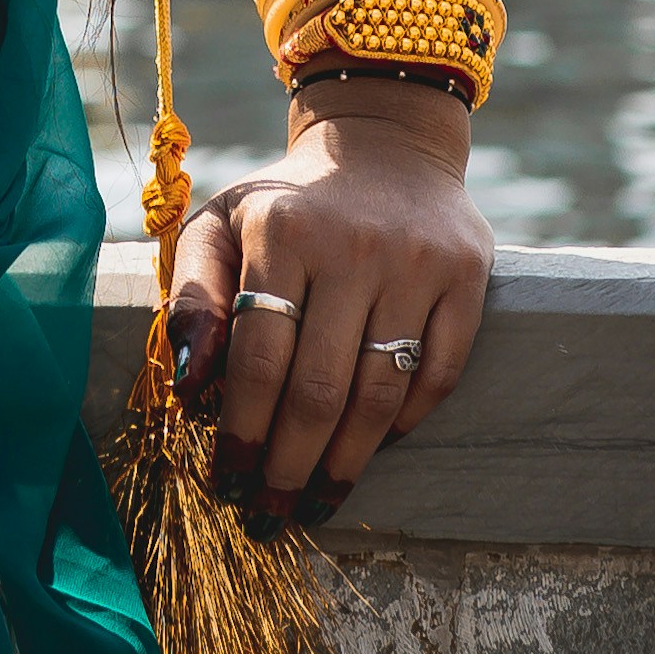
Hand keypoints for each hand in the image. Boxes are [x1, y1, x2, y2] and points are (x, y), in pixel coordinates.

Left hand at [165, 87, 493, 519]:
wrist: (384, 141)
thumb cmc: (288, 203)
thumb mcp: (222, 224)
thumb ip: (193, 294)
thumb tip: (186, 379)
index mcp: (282, 231)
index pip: (258, 357)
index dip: (242, 429)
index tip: (229, 478)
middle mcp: (352, 245)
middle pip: (319, 388)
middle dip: (290, 464)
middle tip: (272, 512)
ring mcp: (416, 261)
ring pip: (380, 392)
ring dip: (347, 461)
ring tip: (319, 498)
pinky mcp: (467, 275)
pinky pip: (439, 373)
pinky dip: (408, 419)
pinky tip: (377, 442)